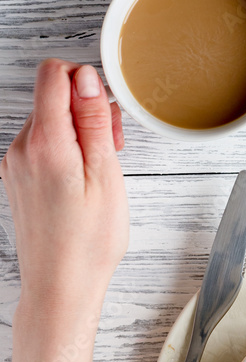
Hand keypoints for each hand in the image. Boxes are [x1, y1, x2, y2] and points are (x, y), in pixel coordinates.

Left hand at [0, 59, 128, 316]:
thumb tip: (86, 79)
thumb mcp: (106, 175)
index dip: (85, 81)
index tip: (105, 109)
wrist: (61, 286)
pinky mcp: (18, 176)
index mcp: (45, 144)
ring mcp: (16, 163)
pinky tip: (85, 179)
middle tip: (113, 148)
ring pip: (51, 121)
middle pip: (54, 97)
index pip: (53, 75)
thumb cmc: (88, 241)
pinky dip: (68, 151)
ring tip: (102, 170)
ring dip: (81, 133)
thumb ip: (93, 121)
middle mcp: (22, 148)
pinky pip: (44, 144)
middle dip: (88, 112)